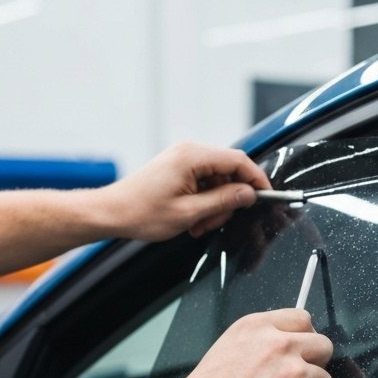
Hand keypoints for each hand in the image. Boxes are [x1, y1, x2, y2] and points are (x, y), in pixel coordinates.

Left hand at [100, 143, 270, 241]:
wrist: (111, 212)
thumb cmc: (142, 212)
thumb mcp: (189, 212)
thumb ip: (223, 201)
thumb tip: (249, 194)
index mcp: (192, 156)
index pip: (238, 161)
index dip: (256, 179)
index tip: (265, 196)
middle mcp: (189, 152)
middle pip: (229, 172)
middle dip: (228, 200)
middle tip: (215, 222)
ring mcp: (183, 159)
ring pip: (217, 181)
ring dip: (214, 205)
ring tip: (197, 225)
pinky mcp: (178, 169)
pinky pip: (203, 183)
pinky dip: (203, 202)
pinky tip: (192, 219)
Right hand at [167, 309, 333, 377]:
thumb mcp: (227, 349)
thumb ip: (260, 342)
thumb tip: (285, 348)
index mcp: (258, 328)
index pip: (302, 319)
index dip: (304, 336)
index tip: (302, 347)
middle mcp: (281, 345)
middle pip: (323, 345)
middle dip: (315, 362)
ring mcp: (296, 374)